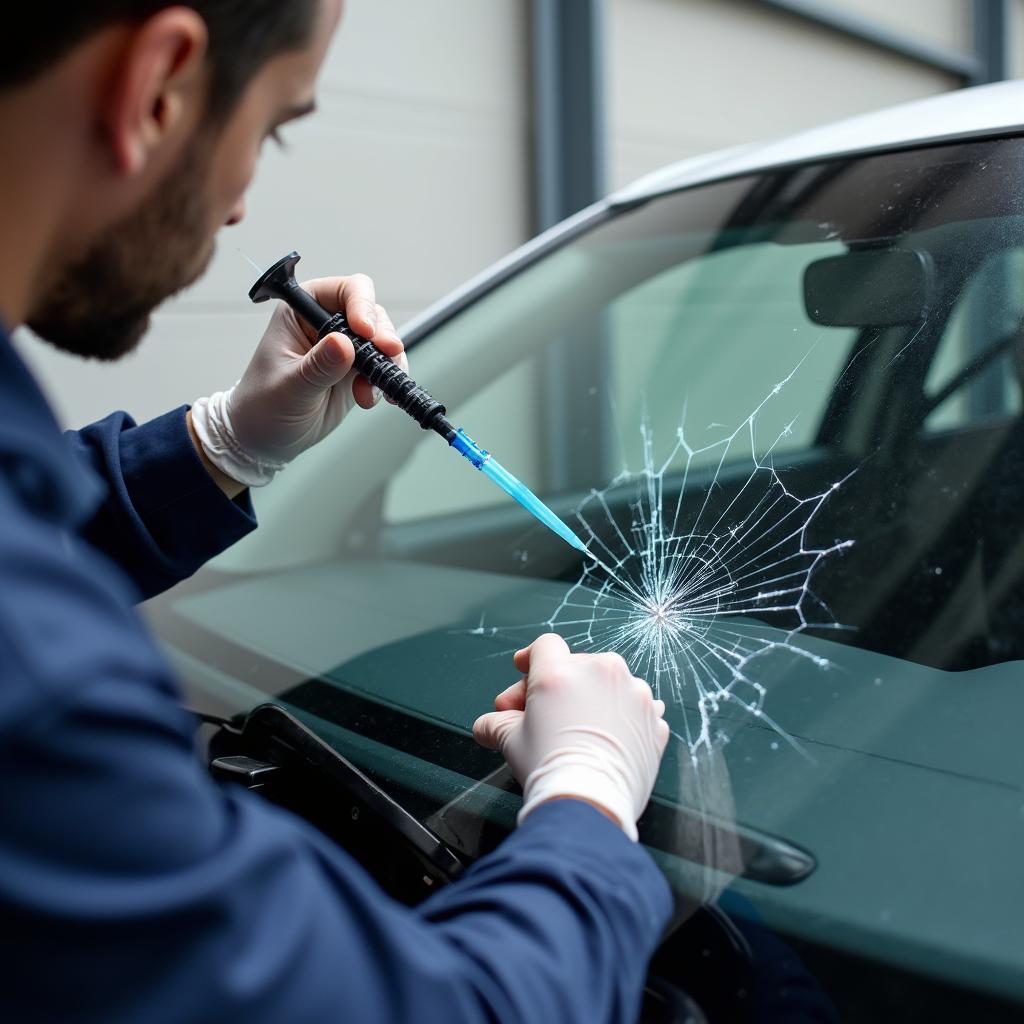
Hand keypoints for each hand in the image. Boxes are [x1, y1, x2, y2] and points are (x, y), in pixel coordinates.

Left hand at [190, 274, 406, 487]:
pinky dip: (387, 380)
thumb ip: (318, 366)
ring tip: (371, 390)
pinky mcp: (356, 371)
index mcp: (302, 311)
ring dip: (387, 363)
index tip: (366, 332)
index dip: (361, 305)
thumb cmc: (263, 405)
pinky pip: (384, 367)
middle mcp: (326, 323)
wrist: (266, 438)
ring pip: (383, 341)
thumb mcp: (289, 386)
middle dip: (383, 336)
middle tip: (387, 356)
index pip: (343, 290)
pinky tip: (377, 398)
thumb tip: (343, 344)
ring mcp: (344, 348)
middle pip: (372, 313)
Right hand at [473, 633, 668, 840]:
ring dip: (594, 699)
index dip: (531, 659)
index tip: (524, 671)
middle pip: (577, 665)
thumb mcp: (510, 741)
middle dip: (557, 687)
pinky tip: (609, 737)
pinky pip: (636, 709)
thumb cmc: (549, 769)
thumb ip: (496, 724)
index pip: (545, 646)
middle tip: (540, 716)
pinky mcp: (654, 719)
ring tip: (580, 728)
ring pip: (610, 684)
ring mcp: (634, 694)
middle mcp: (601, 673)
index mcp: (561, 672)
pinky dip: (622, 718)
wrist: (590, 804)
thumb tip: (487, 726)